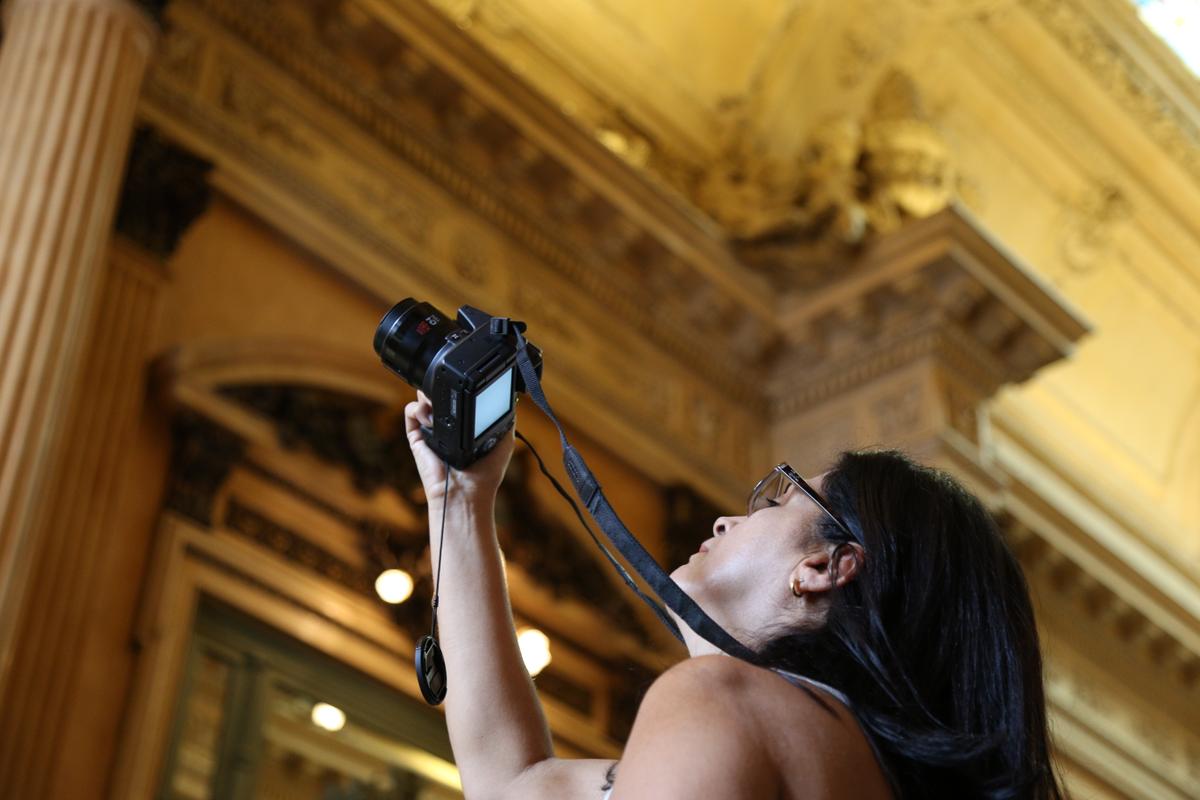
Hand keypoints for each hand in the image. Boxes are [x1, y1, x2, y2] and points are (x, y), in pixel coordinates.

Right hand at [403, 390, 515, 504]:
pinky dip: (417, 406)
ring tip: (440, 401)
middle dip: (441, 386)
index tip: (465, 380)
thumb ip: (505, 419)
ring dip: (429, 393)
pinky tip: (429, 412)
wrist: (466, 492)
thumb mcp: (503, 440)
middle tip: (450, 388)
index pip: (458, 399)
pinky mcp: (417, 437)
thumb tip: (511, 398)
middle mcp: (446, 427)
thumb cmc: (486, 472)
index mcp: (464, 426)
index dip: (458, 387)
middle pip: (439, 395)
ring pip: (423, 399)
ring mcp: (430, 430)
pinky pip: (411, 412)